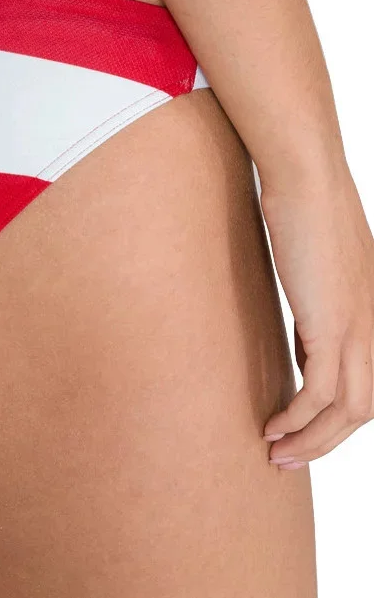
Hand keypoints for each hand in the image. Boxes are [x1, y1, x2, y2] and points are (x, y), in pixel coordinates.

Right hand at [259, 167, 373, 468]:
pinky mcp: (334, 325)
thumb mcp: (316, 259)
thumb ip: (316, 290)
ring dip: (312, 440)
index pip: (366, 383)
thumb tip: (297, 309)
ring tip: (276, 453)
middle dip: (325, 441)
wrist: (307, 178)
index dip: (337, 417)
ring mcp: (360, 327)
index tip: (303, 432)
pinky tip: (273, 425)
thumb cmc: (304, 205)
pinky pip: (322, 392)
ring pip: (349, 409)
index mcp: (372, 313)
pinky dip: (299, 418)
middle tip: (288, 458)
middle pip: (363, 407)